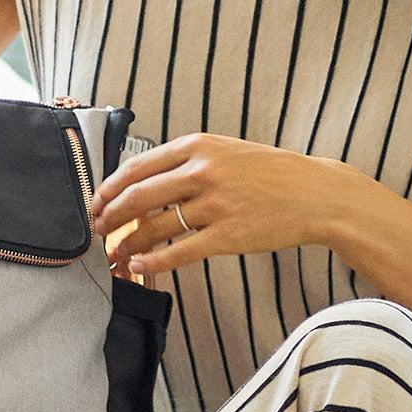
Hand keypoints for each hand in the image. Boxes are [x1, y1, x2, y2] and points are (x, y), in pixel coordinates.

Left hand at [86, 135, 350, 279]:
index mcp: (198, 145)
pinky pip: (180, 251)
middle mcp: (203, 171)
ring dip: (127, 244)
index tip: (95, 204)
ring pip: (154, 227)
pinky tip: (138, 266)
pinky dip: (153, 261)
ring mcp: (216, 204)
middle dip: (109, 218)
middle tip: (96, 232)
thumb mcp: (226, 151)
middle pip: (137, 197)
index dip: (108, 189)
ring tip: (114, 255)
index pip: (137, 167)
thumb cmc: (269, 173)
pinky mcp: (228, 235)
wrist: (316, 193)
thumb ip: (186, 162)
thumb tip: (140, 185)